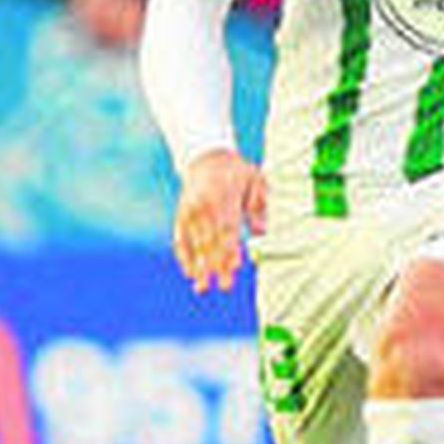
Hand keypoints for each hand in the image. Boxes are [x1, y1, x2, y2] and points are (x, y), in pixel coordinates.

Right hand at [173, 149, 266, 294]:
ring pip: (195, 244)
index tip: (235, 269)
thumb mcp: (255, 180)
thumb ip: (259, 206)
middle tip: (223, 287)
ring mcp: (190, 212)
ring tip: (202, 288)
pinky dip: (184, 256)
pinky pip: (180, 239)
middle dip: (217, 266)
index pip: (227, 229)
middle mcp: (204, 206)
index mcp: (224, 198)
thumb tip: (263, 232)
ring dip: (199, 267)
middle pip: (211, 241)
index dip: (230, 250)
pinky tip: (189, 272)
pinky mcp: (181, 215)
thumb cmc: (237, 171)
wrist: (206, 155)